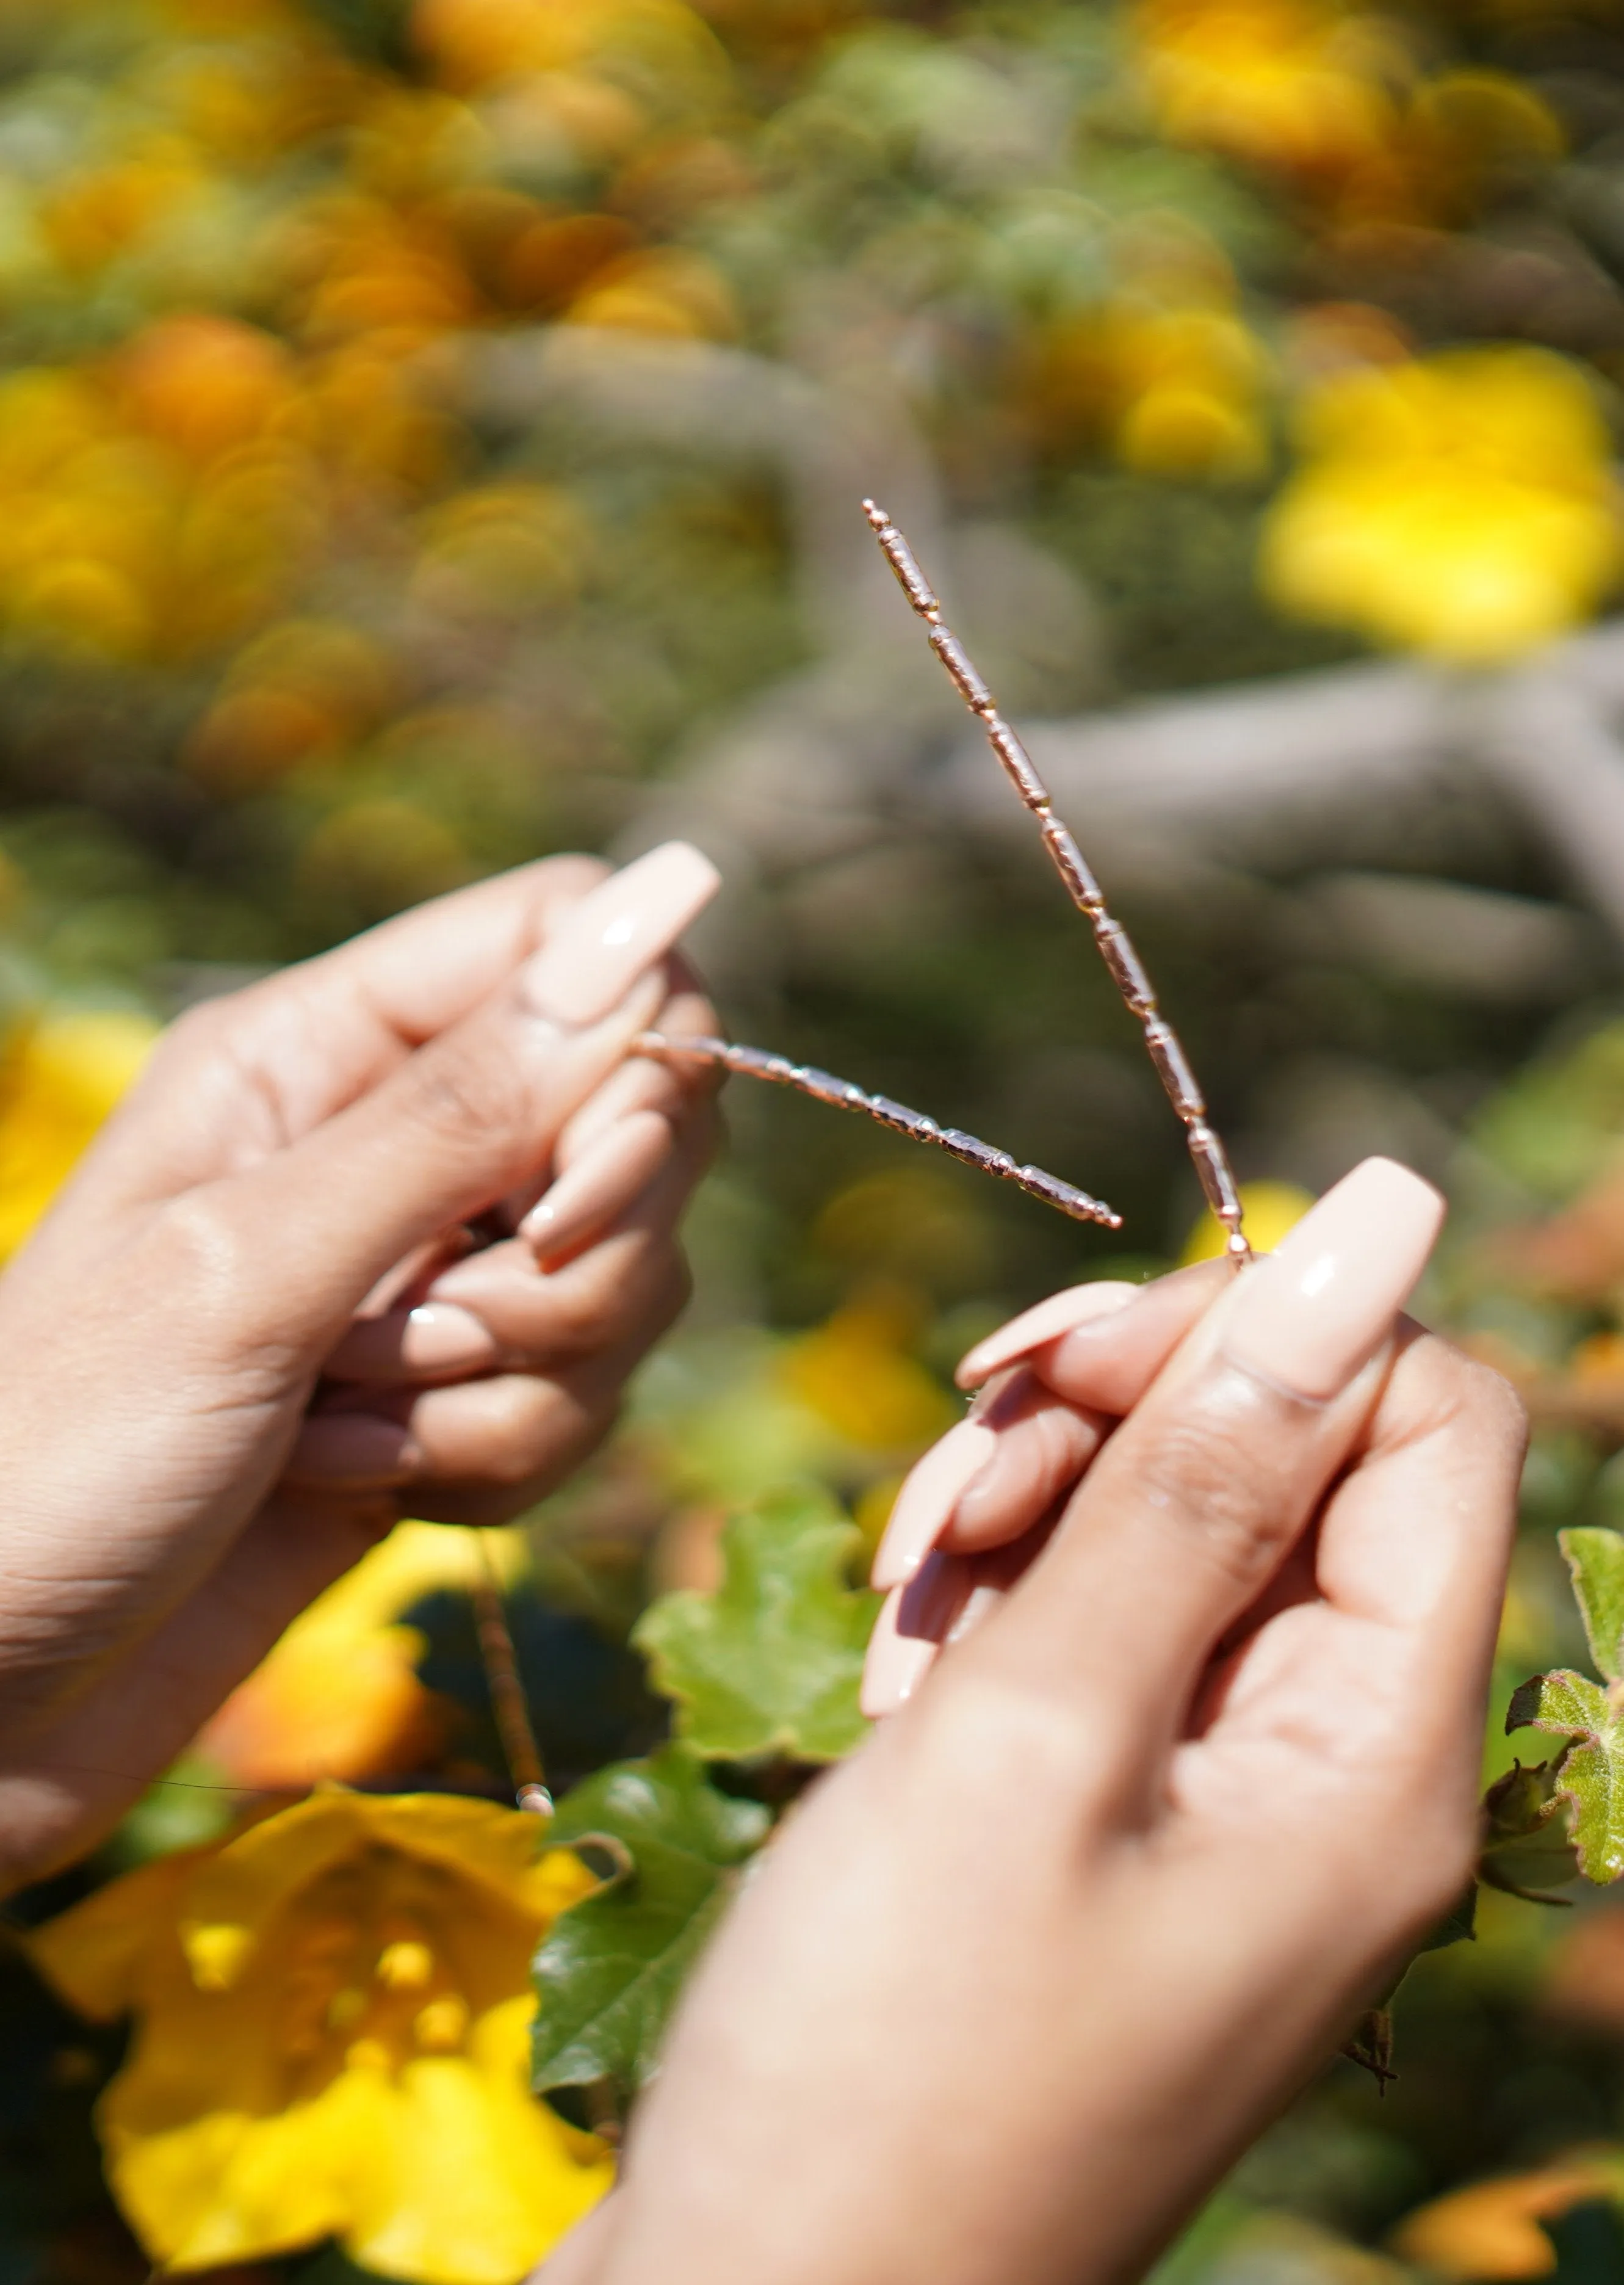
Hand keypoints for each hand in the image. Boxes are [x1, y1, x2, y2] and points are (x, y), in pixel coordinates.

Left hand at [0, 842, 719, 1886]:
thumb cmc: (55, 1462)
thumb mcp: (246, 1271)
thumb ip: (455, 1113)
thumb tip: (651, 915)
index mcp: (312, 1052)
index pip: (562, 944)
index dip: (628, 1051)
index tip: (574, 1196)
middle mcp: (384, 1142)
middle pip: (632, 1123)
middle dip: (574, 1260)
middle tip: (433, 1336)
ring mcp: (423, 1276)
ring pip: (617, 1283)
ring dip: (510, 1383)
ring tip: (348, 1430)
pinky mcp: (449, 1400)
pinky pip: (580, 1400)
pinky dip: (495, 1460)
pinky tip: (363, 1492)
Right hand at [585, 1157, 1525, 2284]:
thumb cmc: (891, 2049)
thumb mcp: (1041, 1726)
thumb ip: (1205, 1464)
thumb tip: (1378, 1211)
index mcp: (1378, 1754)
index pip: (1423, 1412)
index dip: (1257, 1341)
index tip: (1058, 1373)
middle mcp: (1336, 1772)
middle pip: (1288, 1465)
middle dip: (1110, 1430)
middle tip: (951, 1498)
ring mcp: (1226, 1807)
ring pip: (1171, 1538)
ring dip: (1027, 1516)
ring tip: (903, 1613)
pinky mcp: (1121, 1832)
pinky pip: (1098, 1643)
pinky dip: (994, 1617)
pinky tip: (901, 1679)